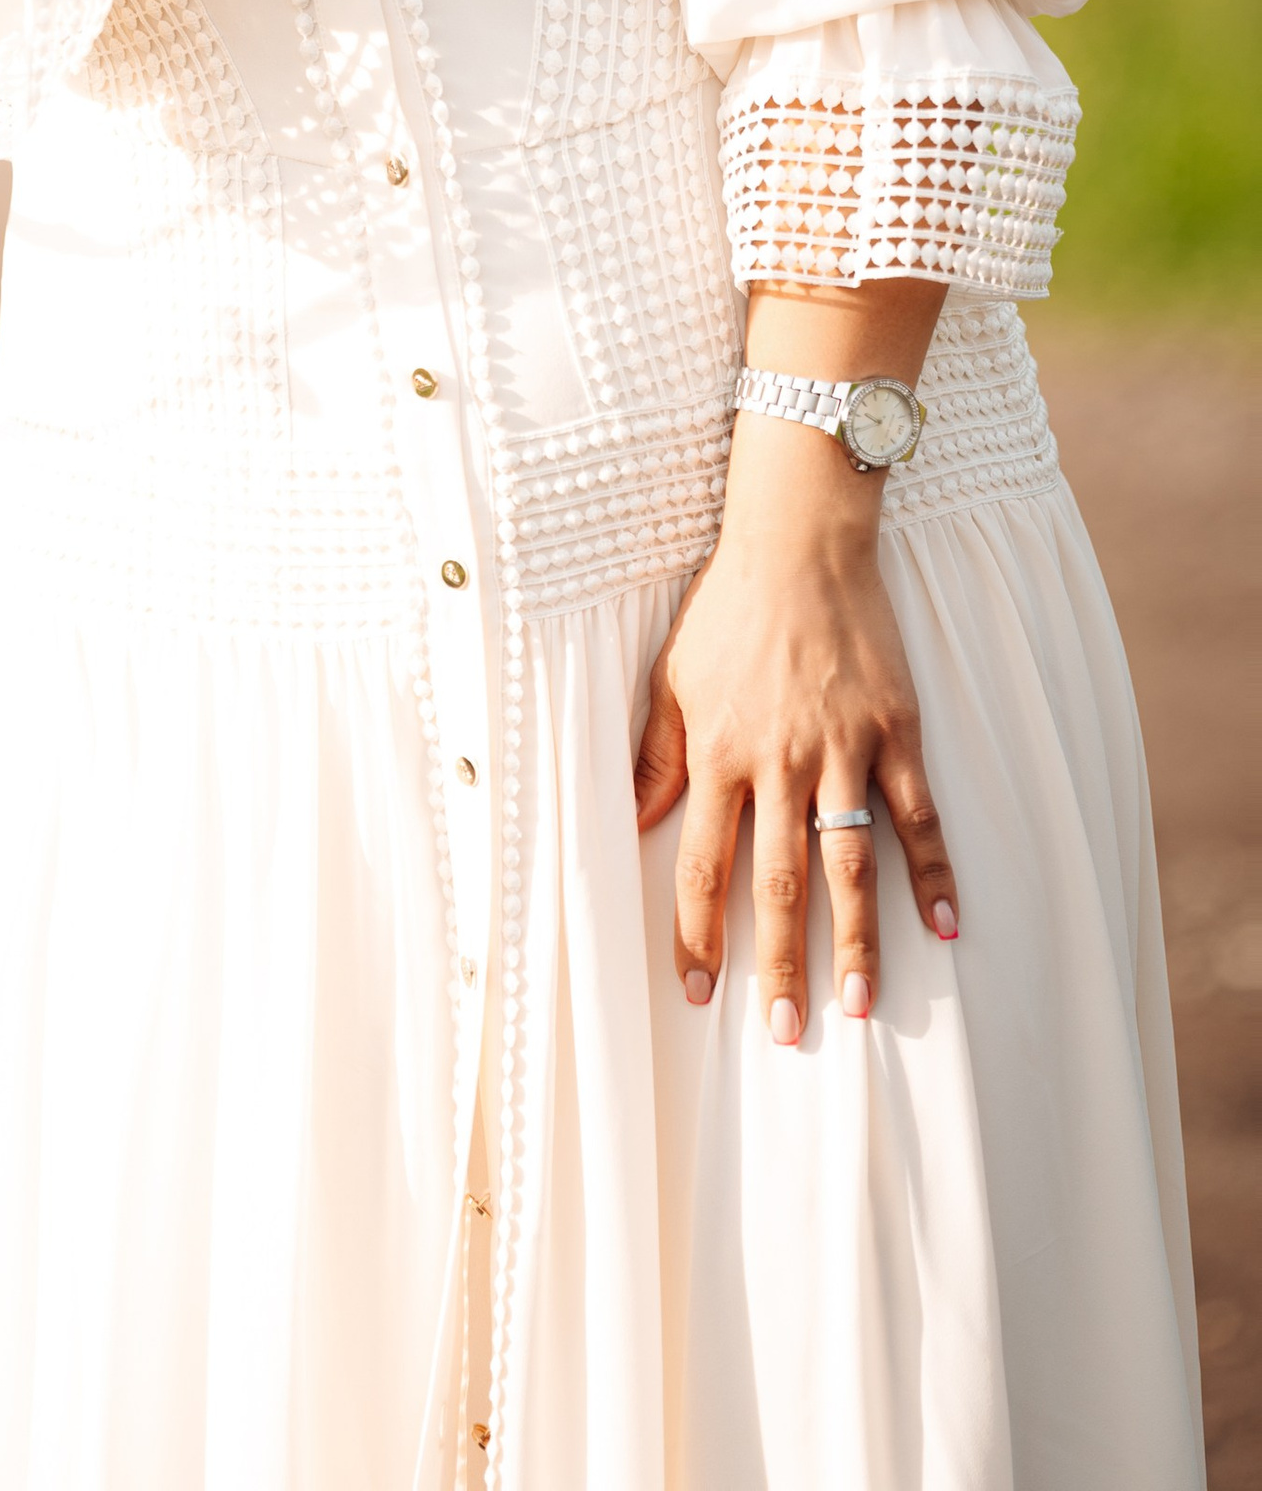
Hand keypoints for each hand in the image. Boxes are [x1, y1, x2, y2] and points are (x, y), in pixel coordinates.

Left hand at [633, 420, 957, 1037]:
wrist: (799, 541)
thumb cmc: (728, 609)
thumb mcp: (673, 677)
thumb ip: (655, 755)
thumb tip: (629, 819)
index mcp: (718, 753)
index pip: (703, 865)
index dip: (699, 935)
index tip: (699, 992)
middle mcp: (779, 763)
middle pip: (777, 884)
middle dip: (778, 964)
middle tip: (785, 1033)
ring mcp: (842, 749)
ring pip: (847, 864)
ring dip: (855, 942)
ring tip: (858, 1009)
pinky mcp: (894, 731)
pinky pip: (917, 815)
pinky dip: (934, 873)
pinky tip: (945, 928)